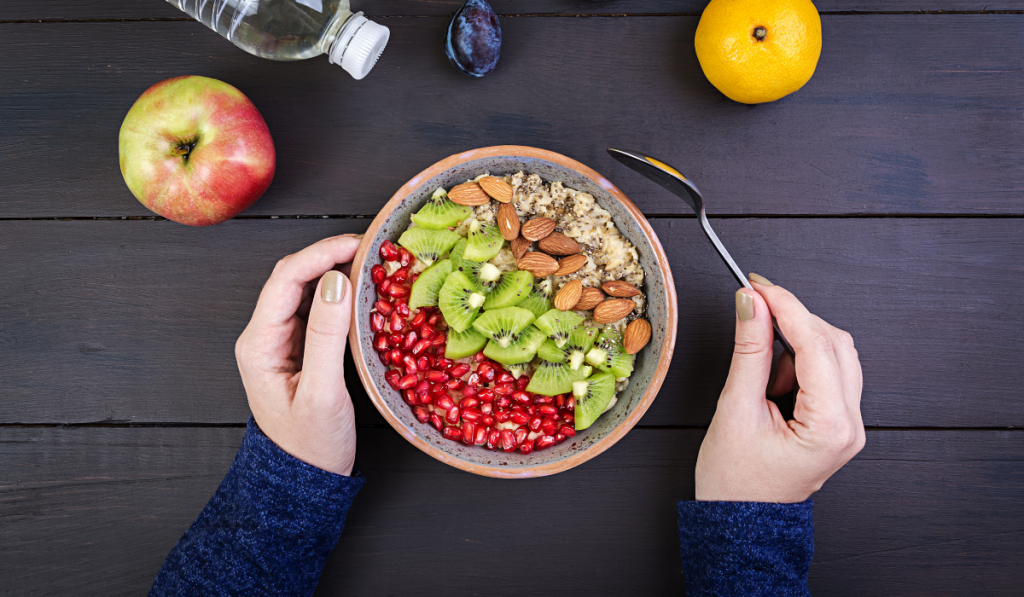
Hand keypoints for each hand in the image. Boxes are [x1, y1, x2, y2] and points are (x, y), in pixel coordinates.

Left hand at [235, 235, 361, 475]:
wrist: (304, 480)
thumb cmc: (310, 445)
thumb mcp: (322, 393)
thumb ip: (326, 336)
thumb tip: (336, 281)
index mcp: (259, 344)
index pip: (285, 280)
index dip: (320, 254)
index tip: (357, 244)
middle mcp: (264, 336)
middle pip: (292, 278)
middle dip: (328, 256)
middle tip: (370, 249)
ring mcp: (281, 340)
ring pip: (305, 290)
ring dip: (334, 271)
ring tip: (370, 263)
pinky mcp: (300, 347)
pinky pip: (317, 308)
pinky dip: (339, 293)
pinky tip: (362, 289)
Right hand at [695, 275, 864, 502]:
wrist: (741, 522)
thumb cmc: (736, 482)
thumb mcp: (736, 410)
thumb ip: (749, 351)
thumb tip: (751, 304)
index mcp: (831, 426)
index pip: (816, 345)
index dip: (786, 306)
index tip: (757, 285)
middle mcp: (851, 424)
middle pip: (834, 343)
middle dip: (793, 320)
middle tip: (753, 305)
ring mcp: (848, 423)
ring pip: (834, 353)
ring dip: (796, 343)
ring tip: (759, 370)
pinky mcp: (837, 420)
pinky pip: (827, 372)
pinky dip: (799, 361)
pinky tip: (772, 378)